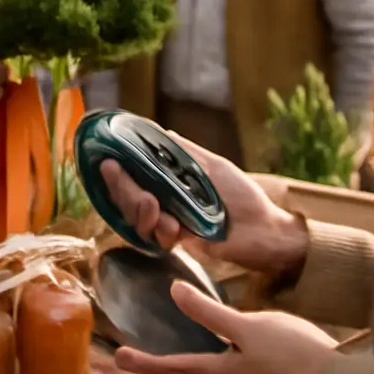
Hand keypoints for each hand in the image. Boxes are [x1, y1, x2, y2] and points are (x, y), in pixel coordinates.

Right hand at [100, 131, 308, 275]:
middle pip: (127, 197)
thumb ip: (185, 152)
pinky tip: (174, 229)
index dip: (117, 171)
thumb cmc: (243, 195)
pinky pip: (154, 237)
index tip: (107, 162)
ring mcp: (168, 221)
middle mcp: (163, 200)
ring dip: (142, 214)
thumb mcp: (214, 166)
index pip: (133, 175)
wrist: (265, 231)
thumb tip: (160, 131)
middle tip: (141, 194)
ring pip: (135, 218)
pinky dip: (160, 231)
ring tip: (160, 213)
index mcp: (169, 180)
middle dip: (126, 194)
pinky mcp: (177, 242)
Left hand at [114, 280, 338, 373]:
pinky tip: (251, 342)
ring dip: (217, 353)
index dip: (146, 362)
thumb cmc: (294, 354)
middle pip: (201, 368)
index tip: (119, 359)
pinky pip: (250, 369)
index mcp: (223, 373)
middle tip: (154, 349)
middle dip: (180, 358)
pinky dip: (240, 355)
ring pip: (228, 367)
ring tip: (209, 335)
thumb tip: (174, 292)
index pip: (176, 366)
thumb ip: (210, 312)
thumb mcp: (248, 326)